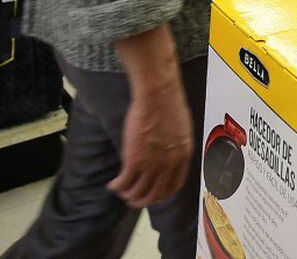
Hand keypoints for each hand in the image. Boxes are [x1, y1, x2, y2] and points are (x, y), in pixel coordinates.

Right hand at [108, 78, 192, 207]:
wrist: (158, 95)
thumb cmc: (169, 105)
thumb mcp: (181, 130)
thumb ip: (175, 146)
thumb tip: (169, 153)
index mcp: (183, 155)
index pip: (174, 185)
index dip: (162, 194)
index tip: (154, 195)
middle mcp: (169, 164)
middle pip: (156, 194)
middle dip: (144, 200)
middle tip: (134, 200)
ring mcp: (152, 164)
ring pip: (138, 192)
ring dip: (128, 195)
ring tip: (122, 191)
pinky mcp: (134, 160)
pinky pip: (124, 183)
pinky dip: (117, 187)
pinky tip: (112, 184)